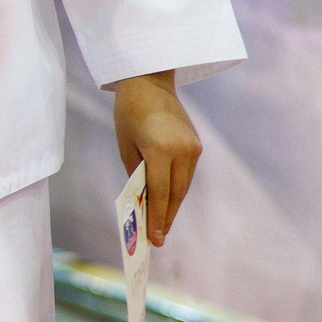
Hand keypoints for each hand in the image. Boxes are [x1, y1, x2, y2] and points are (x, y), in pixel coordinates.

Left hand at [113, 71, 201, 244]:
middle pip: (175, 193)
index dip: (156, 217)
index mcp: (159, 149)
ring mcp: (193, 149)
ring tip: (162, 224)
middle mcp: (182, 151)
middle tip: (158, 238)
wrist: (150, 83)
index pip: (159, 192)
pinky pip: (187, 175)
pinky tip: (169, 201)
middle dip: (166, 217)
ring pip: (184, 187)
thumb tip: (144, 201)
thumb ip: (135, 173)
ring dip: (173, 206)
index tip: (155, 238)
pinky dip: (178, 190)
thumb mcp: (124, 145)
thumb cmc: (129, 114)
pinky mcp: (197, 146)